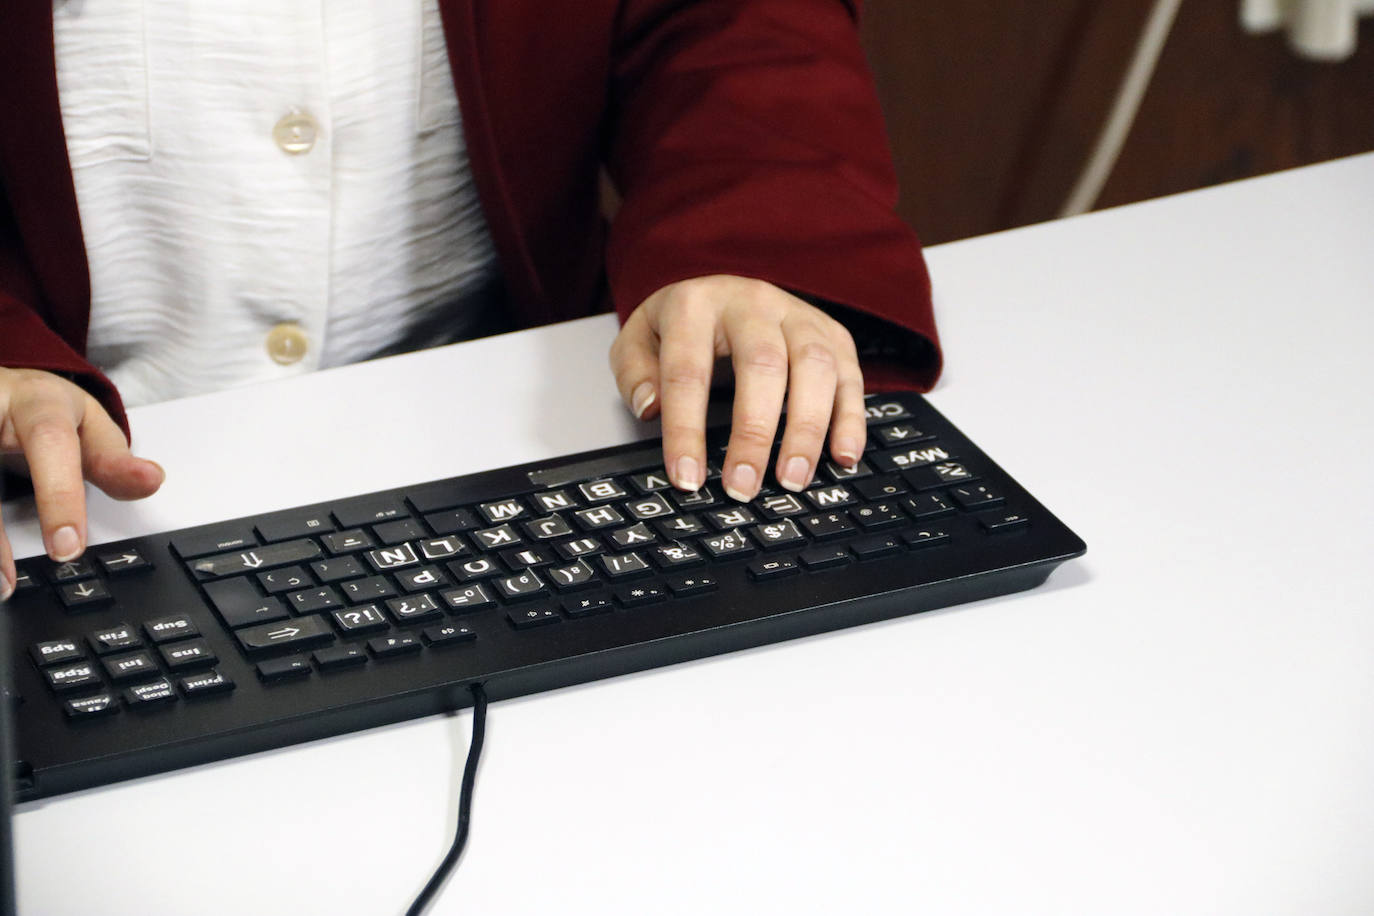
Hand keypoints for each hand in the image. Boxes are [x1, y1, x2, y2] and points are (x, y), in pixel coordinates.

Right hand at [0, 368, 163, 598]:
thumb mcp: (90, 428)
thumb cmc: (50, 413)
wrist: (7, 391)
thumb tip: (151, 480)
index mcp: (40, 405)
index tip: (68, 547)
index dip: (58, 497)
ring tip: (2, 583)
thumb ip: (115, 461)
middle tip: (12, 579)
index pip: (49, 444)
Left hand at [609, 275, 865, 501]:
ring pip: (814, 367)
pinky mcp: (833, 334)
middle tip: (744, 486)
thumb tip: (650, 408)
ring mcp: (799, 316)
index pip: (688, 371)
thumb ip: (635, 373)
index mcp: (696, 304)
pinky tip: (842, 456)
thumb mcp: (639, 339)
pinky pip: (850, 375)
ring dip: (806, 429)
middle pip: (762, 365)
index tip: (687, 477)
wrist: (724, 290)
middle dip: (754, 433)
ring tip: (791, 479)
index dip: (686, 429)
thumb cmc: (682, 327)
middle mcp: (753, 303)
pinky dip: (851, 418)